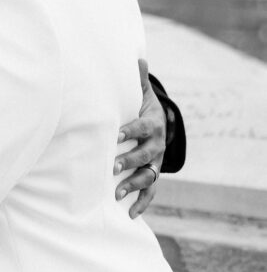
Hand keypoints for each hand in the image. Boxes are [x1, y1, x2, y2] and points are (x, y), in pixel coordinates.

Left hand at [114, 59, 165, 218]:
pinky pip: (151, 191)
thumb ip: (138, 79)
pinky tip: (130, 214)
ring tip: (117, 193)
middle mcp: (157, 145)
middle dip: (129, 161)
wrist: (160, 122)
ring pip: (148, 176)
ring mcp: (156, 162)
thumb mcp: (141, 92)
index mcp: (153, 123)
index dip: (130, 131)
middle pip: (145, 155)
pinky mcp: (153, 175)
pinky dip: (142, 203)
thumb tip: (138, 57)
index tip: (116, 135)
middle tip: (112, 167)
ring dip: (133, 185)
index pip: (142, 127)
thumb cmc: (141, 106)